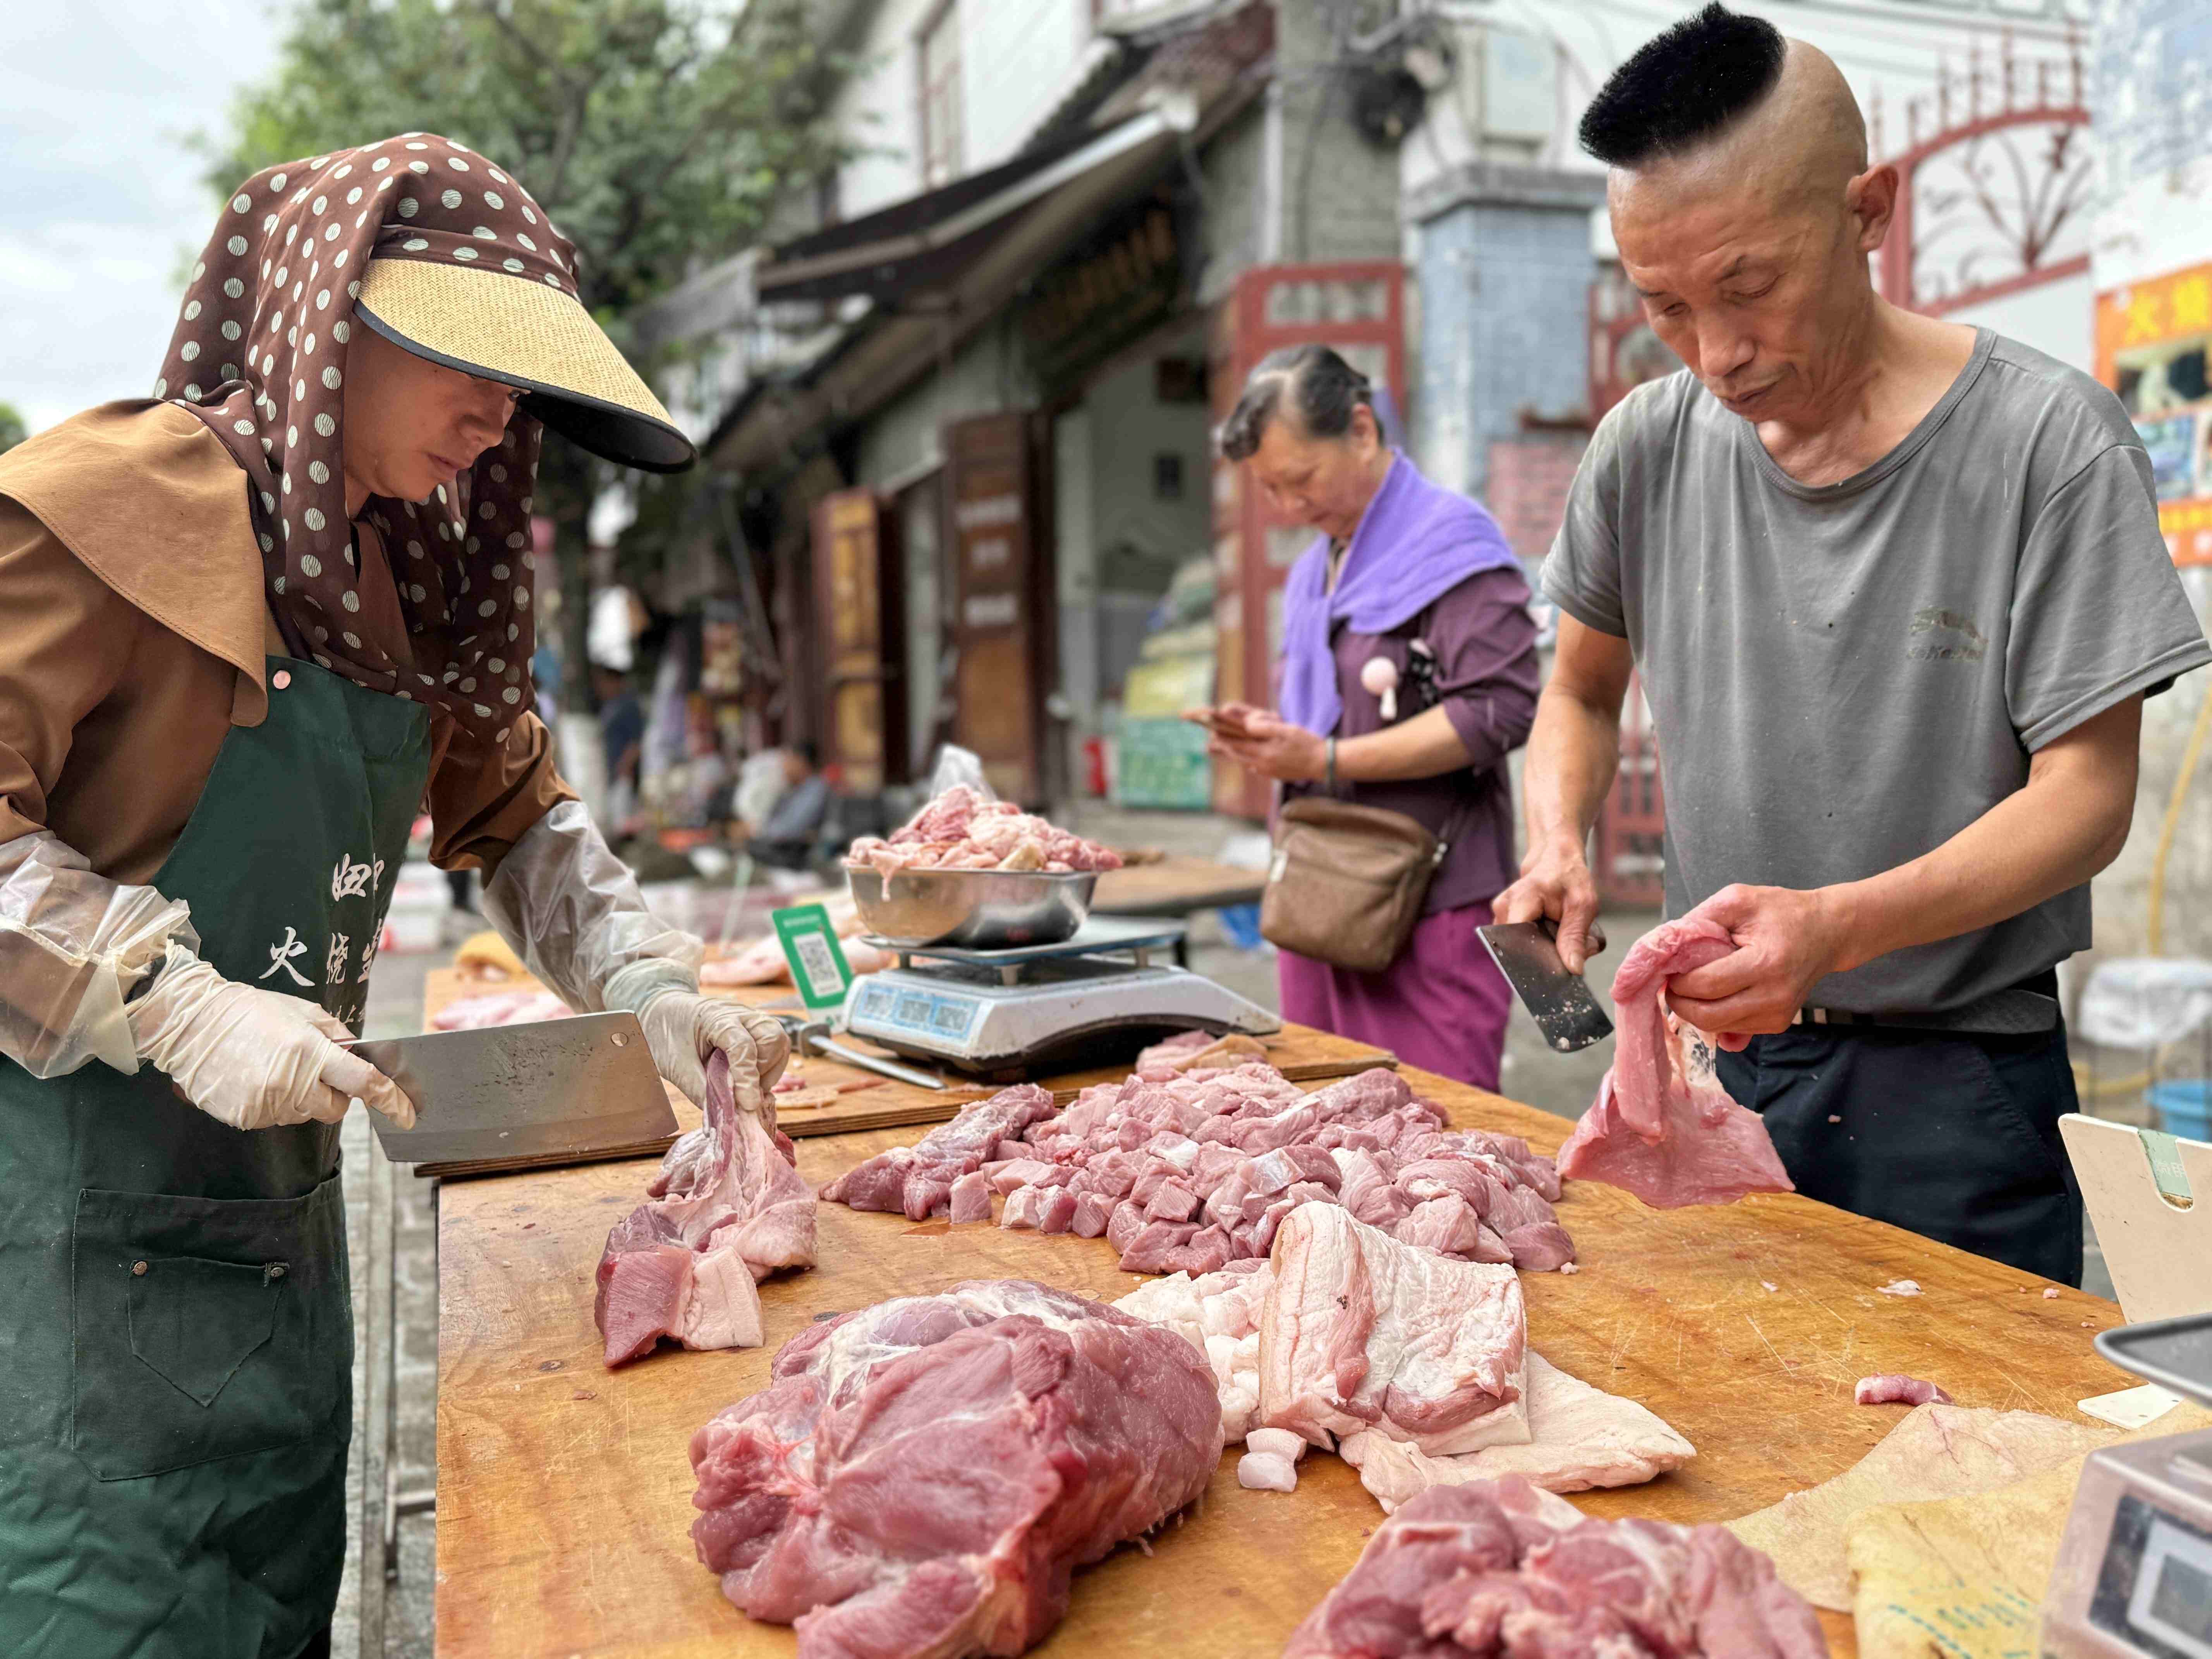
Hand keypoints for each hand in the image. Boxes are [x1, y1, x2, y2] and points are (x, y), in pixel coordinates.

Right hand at [126, 949, 416, 1130]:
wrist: (190, 1023)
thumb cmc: (250, 1011)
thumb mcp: (302, 1012)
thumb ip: (336, 1037)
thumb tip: (362, 1057)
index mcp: (309, 1050)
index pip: (362, 1082)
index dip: (390, 1099)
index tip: (407, 1113)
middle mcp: (290, 1082)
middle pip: (335, 1108)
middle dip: (334, 1093)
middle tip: (313, 1069)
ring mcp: (265, 1103)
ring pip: (304, 1114)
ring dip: (301, 1097)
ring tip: (274, 1067)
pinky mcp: (245, 1117)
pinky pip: (275, 1118)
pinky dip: (274, 1104)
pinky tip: (255, 1078)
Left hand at [636, 991, 789, 1119]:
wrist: (661, 1010)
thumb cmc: (664, 1034)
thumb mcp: (675, 1065)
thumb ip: (700, 1089)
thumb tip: (725, 1116)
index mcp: (716, 1018)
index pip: (743, 1047)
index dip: (748, 1078)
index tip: (749, 1105)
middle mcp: (740, 1013)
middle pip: (773, 1038)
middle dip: (764, 1070)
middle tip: (743, 1091)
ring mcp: (750, 1019)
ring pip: (779, 1042)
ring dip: (768, 1070)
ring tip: (746, 1086)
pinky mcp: (753, 1028)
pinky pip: (774, 1047)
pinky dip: (767, 1067)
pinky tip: (747, 1079)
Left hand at [1197, 705, 1326, 783]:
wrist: (1323, 764)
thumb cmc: (1307, 744)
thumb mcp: (1287, 730)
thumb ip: (1266, 728)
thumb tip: (1247, 725)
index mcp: (1264, 752)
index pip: (1237, 744)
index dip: (1223, 739)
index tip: (1210, 733)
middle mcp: (1262, 764)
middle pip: (1237, 754)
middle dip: (1223, 748)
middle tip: (1209, 743)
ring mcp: (1267, 771)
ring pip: (1244, 761)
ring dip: (1231, 754)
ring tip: (1219, 750)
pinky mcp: (1273, 774)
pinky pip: (1254, 767)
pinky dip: (1245, 760)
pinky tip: (1242, 758)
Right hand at [1493, 836, 1602, 975]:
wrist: (1557, 859)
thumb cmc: (1570, 877)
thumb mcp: (1582, 905)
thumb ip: (1575, 937)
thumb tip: (1573, 969)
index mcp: (1520, 900)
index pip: (1517, 942)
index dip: (1536, 960)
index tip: (1559, 966)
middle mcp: (1503, 908)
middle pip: (1518, 949)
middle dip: (1547, 954)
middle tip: (1573, 947)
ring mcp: (1501, 914)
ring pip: (1520, 947)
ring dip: (1544, 948)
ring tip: (1563, 933)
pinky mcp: (1504, 920)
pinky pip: (1520, 942)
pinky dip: (1539, 943)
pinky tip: (1552, 931)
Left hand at [1663, 884, 1854, 1049]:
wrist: (1827, 932)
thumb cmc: (1781, 911)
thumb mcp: (1738, 899)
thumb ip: (1700, 919)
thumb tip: (1666, 945)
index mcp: (1765, 963)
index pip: (1706, 985)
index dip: (1678, 981)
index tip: (1669, 968)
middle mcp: (1775, 996)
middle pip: (1708, 1016)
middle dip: (1680, 1002)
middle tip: (1671, 983)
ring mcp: (1779, 1015)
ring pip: (1718, 1026)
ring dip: (1695, 1011)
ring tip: (1691, 986)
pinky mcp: (1779, 1024)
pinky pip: (1733, 1028)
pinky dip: (1715, 1016)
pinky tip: (1714, 996)